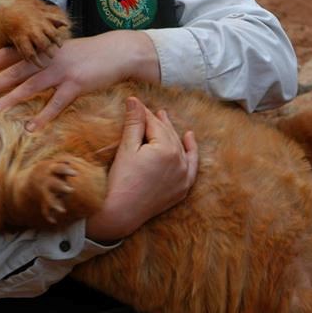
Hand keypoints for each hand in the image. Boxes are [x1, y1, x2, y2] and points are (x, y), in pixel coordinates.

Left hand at [0, 30, 160, 126]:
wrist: (118, 51)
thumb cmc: (90, 53)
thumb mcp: (64, 49)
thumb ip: (44, 55)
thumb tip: (25, 67)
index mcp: (44, 47)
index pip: (12, 52)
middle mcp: (49, 57)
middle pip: (16, 70)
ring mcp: (62, 70)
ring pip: (31, 86)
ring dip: (10, 99)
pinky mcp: (77, 84)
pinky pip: (56, 103)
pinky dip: (43, 116)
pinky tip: (30, 127)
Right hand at [86, 96, 198, 242]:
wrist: (120, 213)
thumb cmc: (120, 180)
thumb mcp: (127, 148)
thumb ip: (134, 123)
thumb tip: (134, 99)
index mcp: (167, 149)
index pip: (154, 125)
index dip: (143, 113)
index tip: (136, 104)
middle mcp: (180, 162)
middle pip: (168, 134)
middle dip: (158, 121)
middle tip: (149, 109)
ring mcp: (183, 176)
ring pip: (179, 147)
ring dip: (172, 133)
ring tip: (165, 118)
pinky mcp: (182, 189)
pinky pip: (191, 167)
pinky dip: (191, 153)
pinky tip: (189, 140)